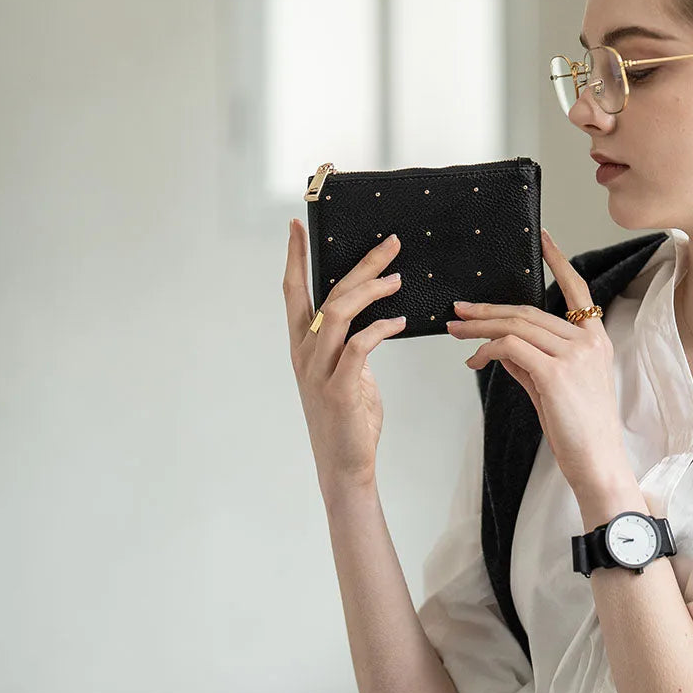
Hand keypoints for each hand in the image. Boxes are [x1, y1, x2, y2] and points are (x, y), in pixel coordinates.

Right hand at [283, 219, 405, 495]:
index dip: (295, 258)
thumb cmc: (349, 419)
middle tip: (390, 244)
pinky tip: (399, 322)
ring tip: (398, 278)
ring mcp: (319, 371)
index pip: (293, 292)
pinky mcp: (339, 389)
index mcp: (303, 346)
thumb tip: (371, 322)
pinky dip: (380, 328)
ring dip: (371, 290)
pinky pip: (358, 345)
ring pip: (339, 313)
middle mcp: (305, 353)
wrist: (345, 466)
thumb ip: (351, 346)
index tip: (298, 226)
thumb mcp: (347, 373)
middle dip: (360, 264)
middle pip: (328, 294)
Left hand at [446, 228, 631, 495]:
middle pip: (528, 311)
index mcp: (595, 340)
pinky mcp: (556, 372)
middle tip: (458, 310)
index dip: (558, 261)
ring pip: (515, 325)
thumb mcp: (555, 387)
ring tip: (455, 331)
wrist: (597, 463)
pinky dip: (486, 350)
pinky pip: (510, 348)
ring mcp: (574, 354)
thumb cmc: (578, 429)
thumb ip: (532, 360)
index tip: (543, 238)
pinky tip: (474, 360)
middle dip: (488, 309)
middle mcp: (588, 341)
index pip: (576, 289)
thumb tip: (499, 346)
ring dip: (479, 327)